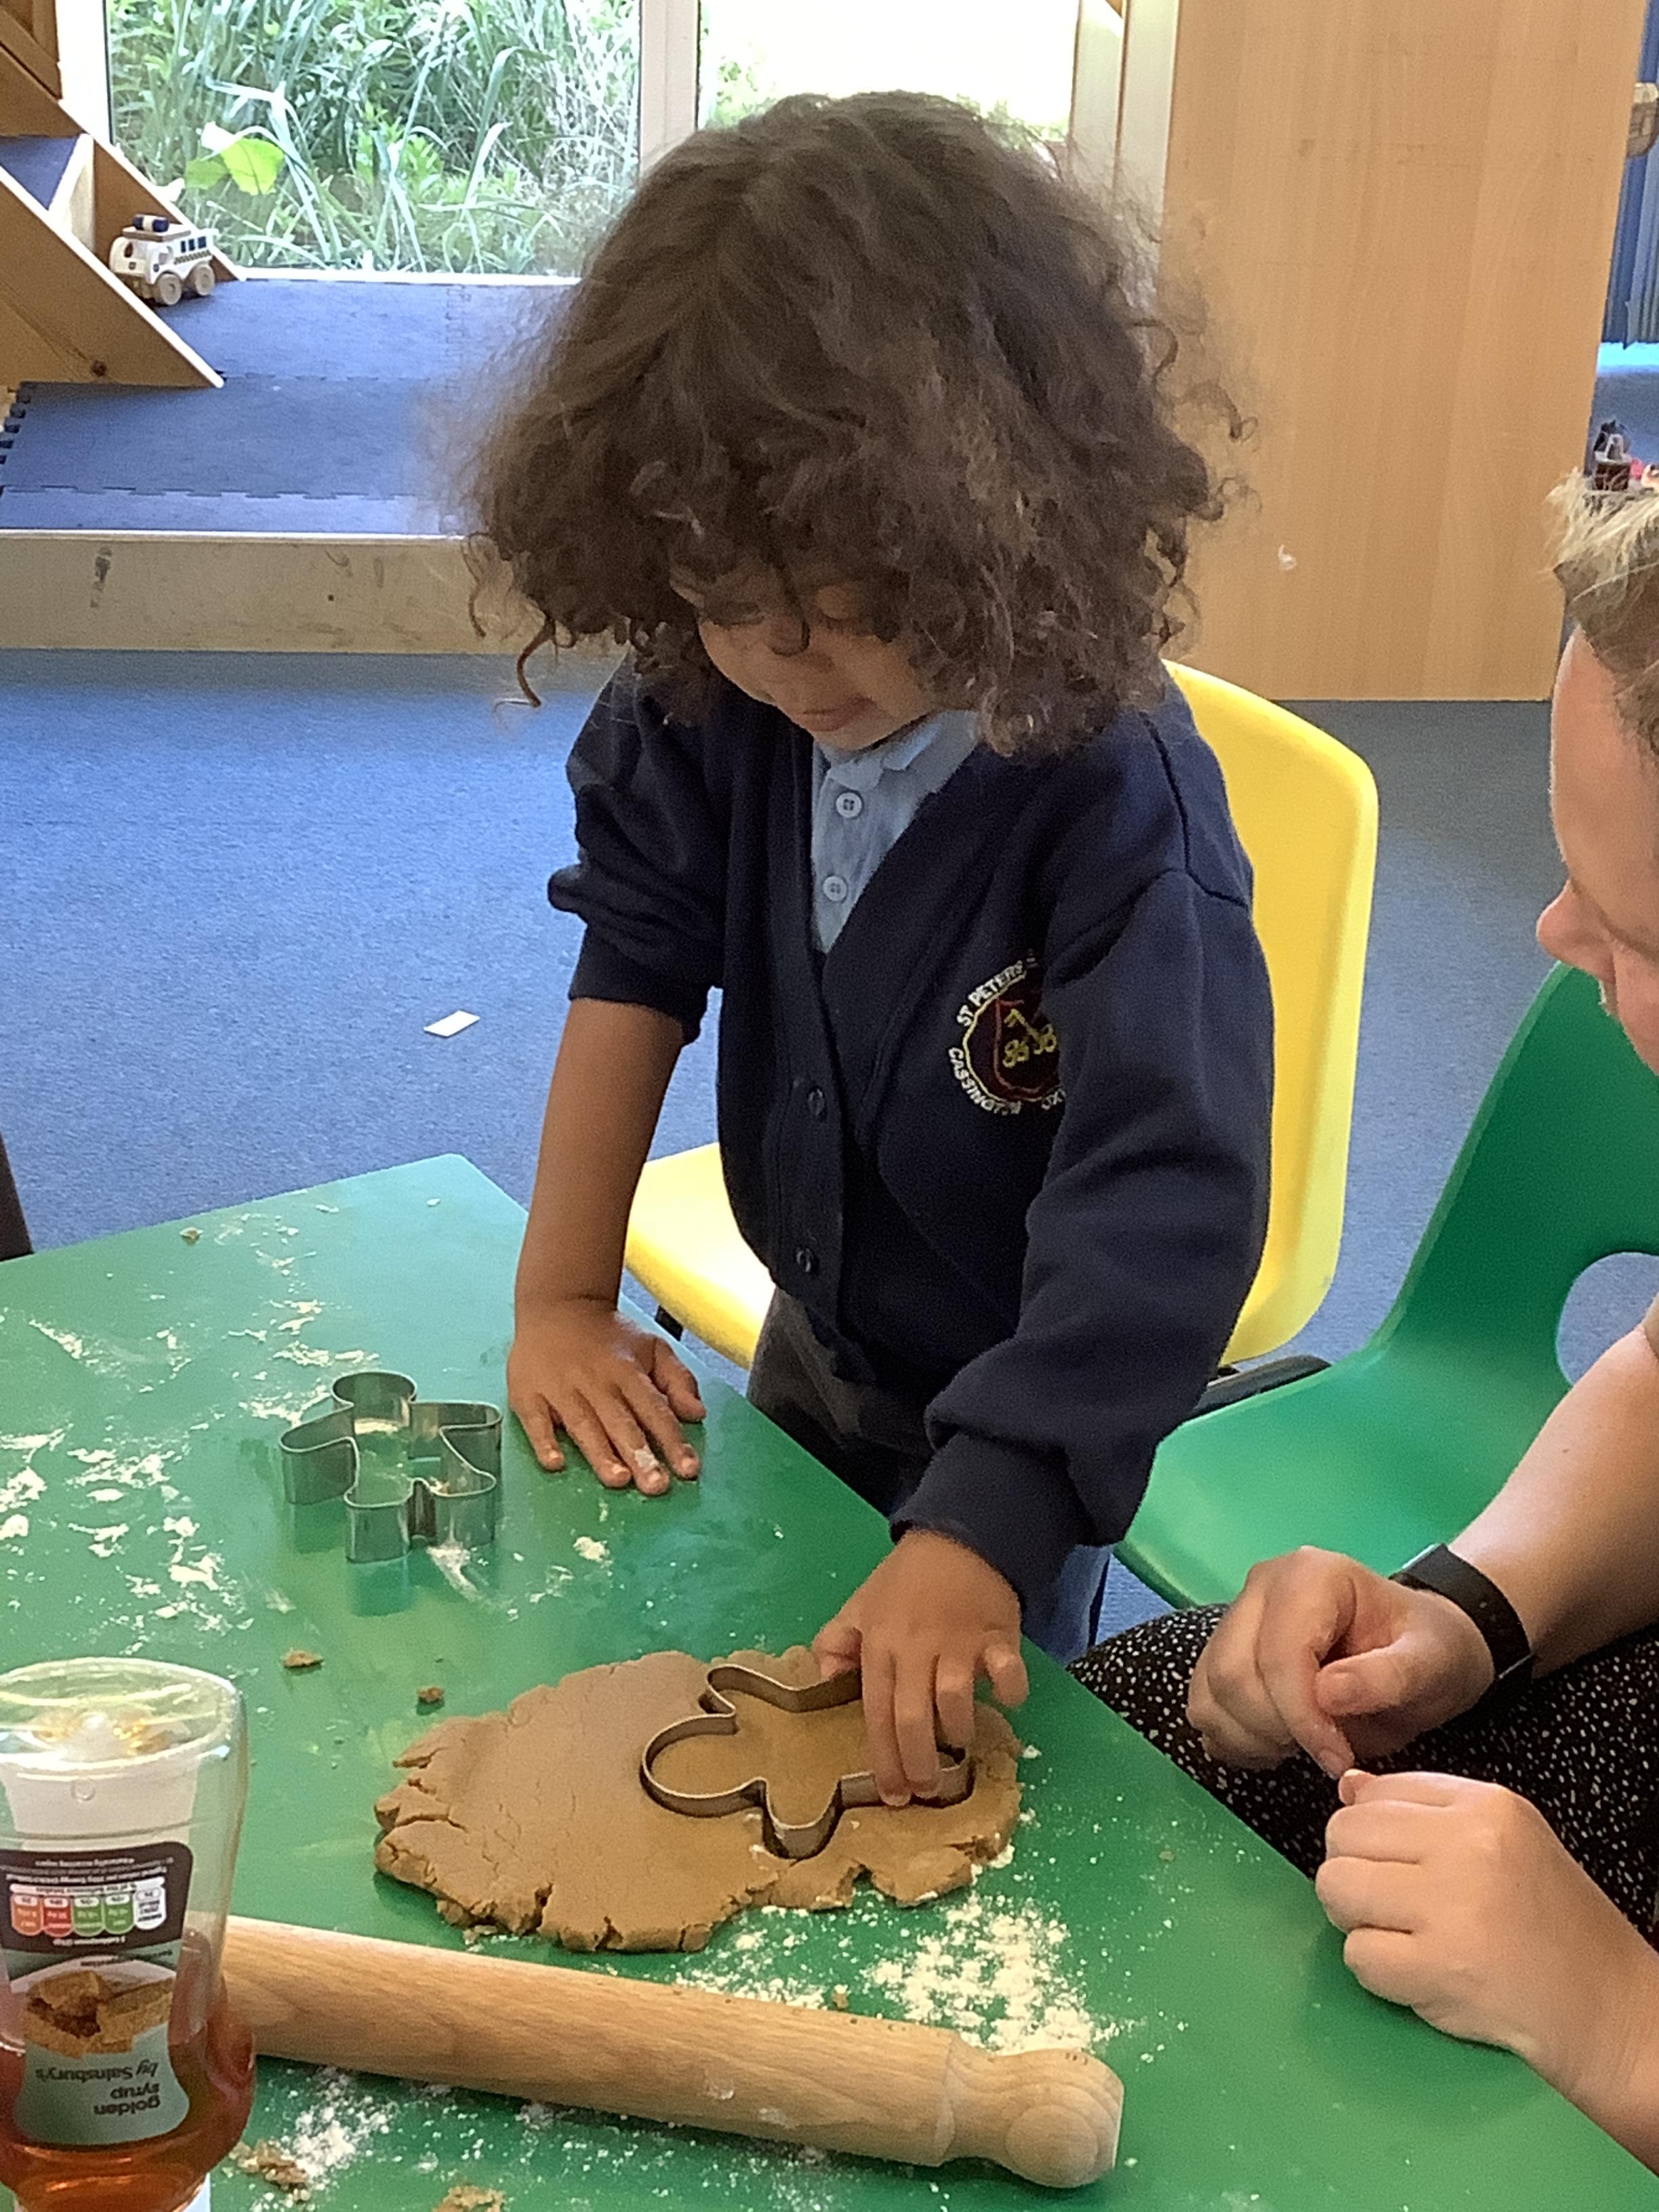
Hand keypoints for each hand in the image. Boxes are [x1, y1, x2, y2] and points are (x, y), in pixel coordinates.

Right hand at [508, 1297, 704, 1493]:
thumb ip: (677, 1380)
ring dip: (600, 1454)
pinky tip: (555, 1464)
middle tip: (655, 1486)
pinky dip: (544, 1442)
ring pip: (583, 1425)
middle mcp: (595, 1380)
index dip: (672, 1441)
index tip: (688, 1470)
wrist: (557, 1303)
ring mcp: (559, 1388)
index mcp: (627, 1370)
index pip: (654, 1410)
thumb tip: (697, 1413)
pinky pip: (536, 1422)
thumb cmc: (609, 1336)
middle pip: (620, 1422)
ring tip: (618, 1480)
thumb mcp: (651, 1347)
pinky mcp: (528, 1394)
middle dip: (640, 1456)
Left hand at [813, 1530, 1027, 1804]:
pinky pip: (1007, 1670)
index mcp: (879, 1645)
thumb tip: (826, 1682)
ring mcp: (958, 1642)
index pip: (876, 1712)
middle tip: (926, 1791)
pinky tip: (1006, 1700)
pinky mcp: (997, 1634)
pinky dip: (1010, 1690)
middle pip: (912, 1717)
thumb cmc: (905, 1579)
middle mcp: (916, 1648)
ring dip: (957, 1731)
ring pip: (953, 1699)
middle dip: (918, 1763)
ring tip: (958, 1746)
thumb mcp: (859, 1604)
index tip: (891, 1793)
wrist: (958, 1534)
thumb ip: (836, 1642)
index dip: (884, 1758)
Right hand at [1187, 1546, 1495, 1776]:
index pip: (1279, 1655)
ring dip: (1252, 1738)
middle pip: (1232, 1675)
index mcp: (1310, 1576)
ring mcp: (1238, 1617)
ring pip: (1211, 1694)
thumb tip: (1327, 1694)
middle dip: (1276, 1730)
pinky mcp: (1224, 1650)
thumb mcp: (1431, 1663)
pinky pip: (1204, 1705)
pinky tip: (1279, 1743)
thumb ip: (1385, 1677)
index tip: (1339, 1758)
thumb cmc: (1431, 1651)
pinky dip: (1234, 1738)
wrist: (1420, 1647)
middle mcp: (1261, 1587)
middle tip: (1326, 1752)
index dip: (1303, 1718)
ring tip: (1304, 1746)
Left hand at [1317, 1770, 1658, 2108]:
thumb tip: (1348, 1787)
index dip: (1368, 1833)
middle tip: (1389, 1902)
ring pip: (1336, 1887)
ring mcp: (1451, 1907)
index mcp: (1485, 1805)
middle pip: (1342, 1835)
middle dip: (1352, 1871)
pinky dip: (1375, 1968)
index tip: (1391, 1860)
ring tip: (1399, 1934)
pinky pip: (1356, 1954)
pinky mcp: (1439, 1968)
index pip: (1373, 1793)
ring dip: (1355, 1917)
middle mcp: (1467, 1846)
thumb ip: (1424, 1805)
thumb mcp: (1506, 1836)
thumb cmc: (1551, 1922)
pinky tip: (1416, 1970)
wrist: (1603, 2006)